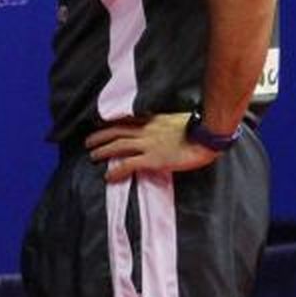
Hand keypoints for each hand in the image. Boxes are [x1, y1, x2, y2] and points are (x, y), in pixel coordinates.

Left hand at [83, 114, 217, 183]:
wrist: (208, 136)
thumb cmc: (198, 128)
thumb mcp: (176, 119)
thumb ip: (165, 122)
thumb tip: (163, 126)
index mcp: (153, 120)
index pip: (126, 120)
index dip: (111, 123)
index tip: (100, 125)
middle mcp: (147, 131)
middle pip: (116, 131)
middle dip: (100, 136)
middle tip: (87, 142)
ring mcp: (149, 145)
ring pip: (118, 145)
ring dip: (102, 150)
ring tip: (92, 156)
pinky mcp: (153, 159)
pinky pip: (129, 165)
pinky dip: (116, 170)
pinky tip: (108, 177)